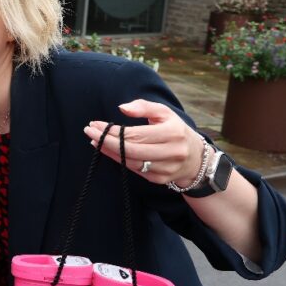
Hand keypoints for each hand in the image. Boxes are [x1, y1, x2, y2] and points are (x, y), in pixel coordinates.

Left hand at [83, 99, 204, 186]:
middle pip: (132, 150)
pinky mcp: (160, 179)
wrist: (195, 158)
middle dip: (106, 141)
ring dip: (109, 151)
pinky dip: (118, 160)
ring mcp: (166, 168)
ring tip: (95, 141)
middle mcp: (172, 152)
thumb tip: (122, 108)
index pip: (136, 134)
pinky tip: (106, 151)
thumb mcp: (164, 113)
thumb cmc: (175, 131)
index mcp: (173, 132)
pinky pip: (134, 170)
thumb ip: (143, 106)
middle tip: (90, 132)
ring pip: (131, 162)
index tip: (95, 124)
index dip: (113, 130)